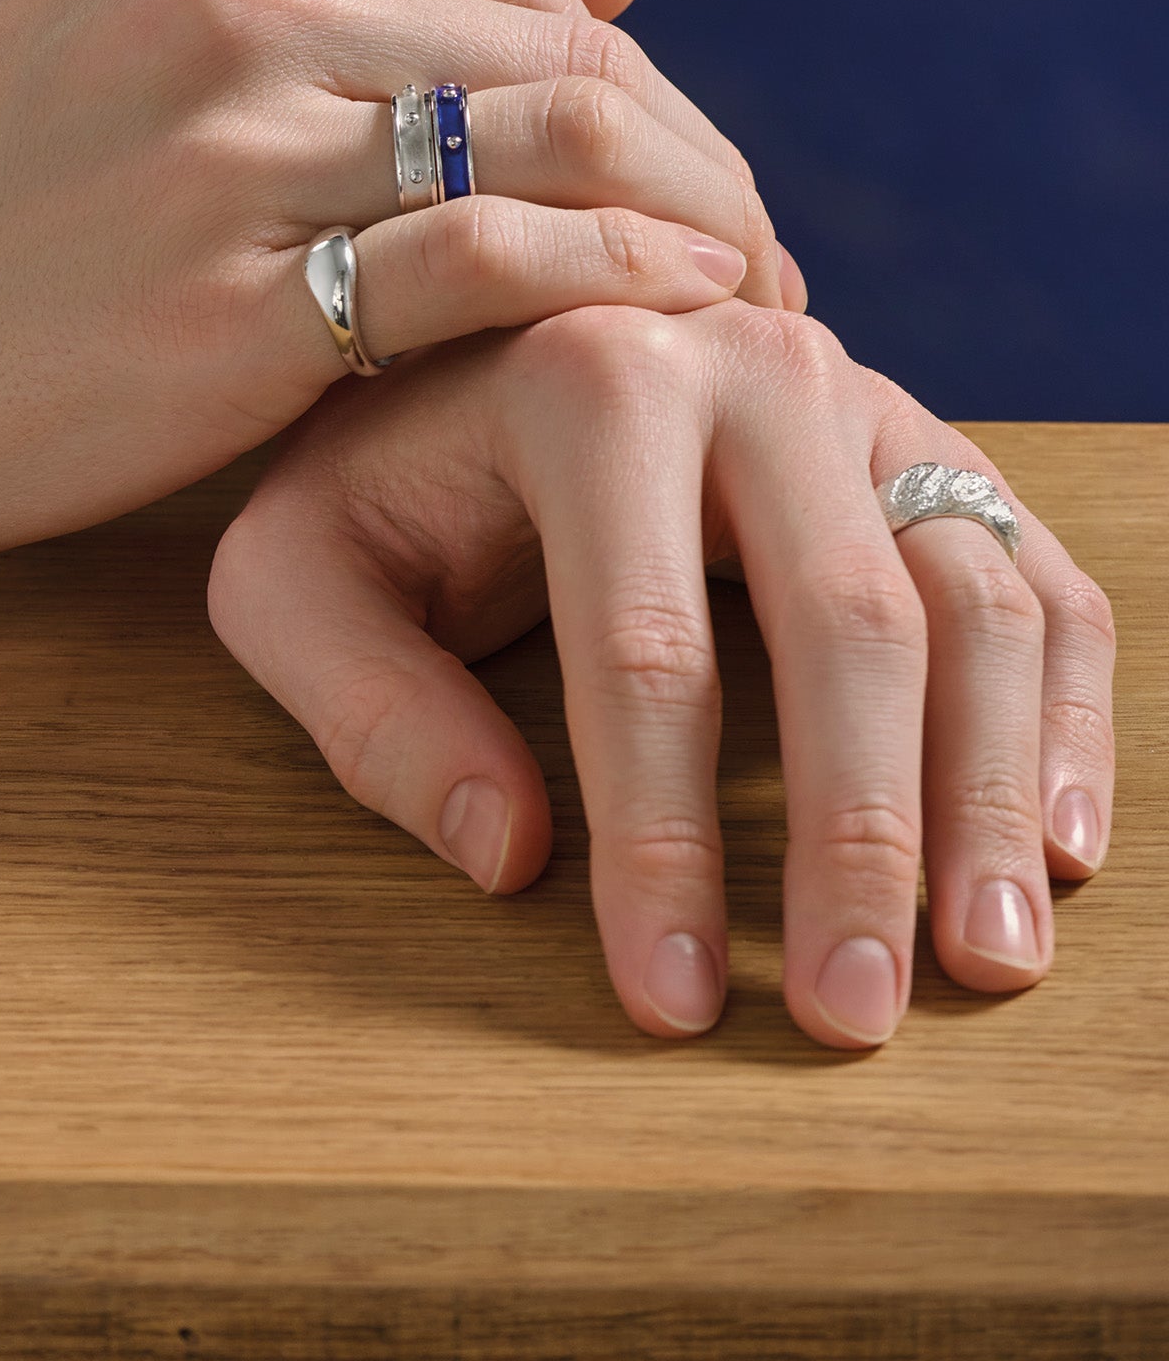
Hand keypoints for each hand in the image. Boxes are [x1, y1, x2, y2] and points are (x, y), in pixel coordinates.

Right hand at [0, 0, 786, 575]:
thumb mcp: (140, 29)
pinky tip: (680, 327)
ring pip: (561, 141)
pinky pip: (500, 261)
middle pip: (560, 52)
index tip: (687, 183)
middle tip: (762, 252)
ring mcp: (229, 131)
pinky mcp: (234, 293)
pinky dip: (623, 285)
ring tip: (750, 299)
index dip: (633, 88)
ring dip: (695, 223)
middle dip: (695, 159)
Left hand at [207, 303, 1115, 1048]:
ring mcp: (856, 394)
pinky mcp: (922, 443)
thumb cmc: (370, 476)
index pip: (644, 652)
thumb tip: (513, 858)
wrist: (463, 343)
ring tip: (981, 963)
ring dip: (989, 796)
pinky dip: (1067, 711)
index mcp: (583, 382)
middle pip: (843, 626)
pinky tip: (1058, 844)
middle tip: (852, 1017)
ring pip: (969, 604)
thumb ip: (368, 709)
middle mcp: (745, 365)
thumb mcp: (292, 577)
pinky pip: (1031, 576)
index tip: (673, 994)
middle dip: (857, 839)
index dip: (663, 840)